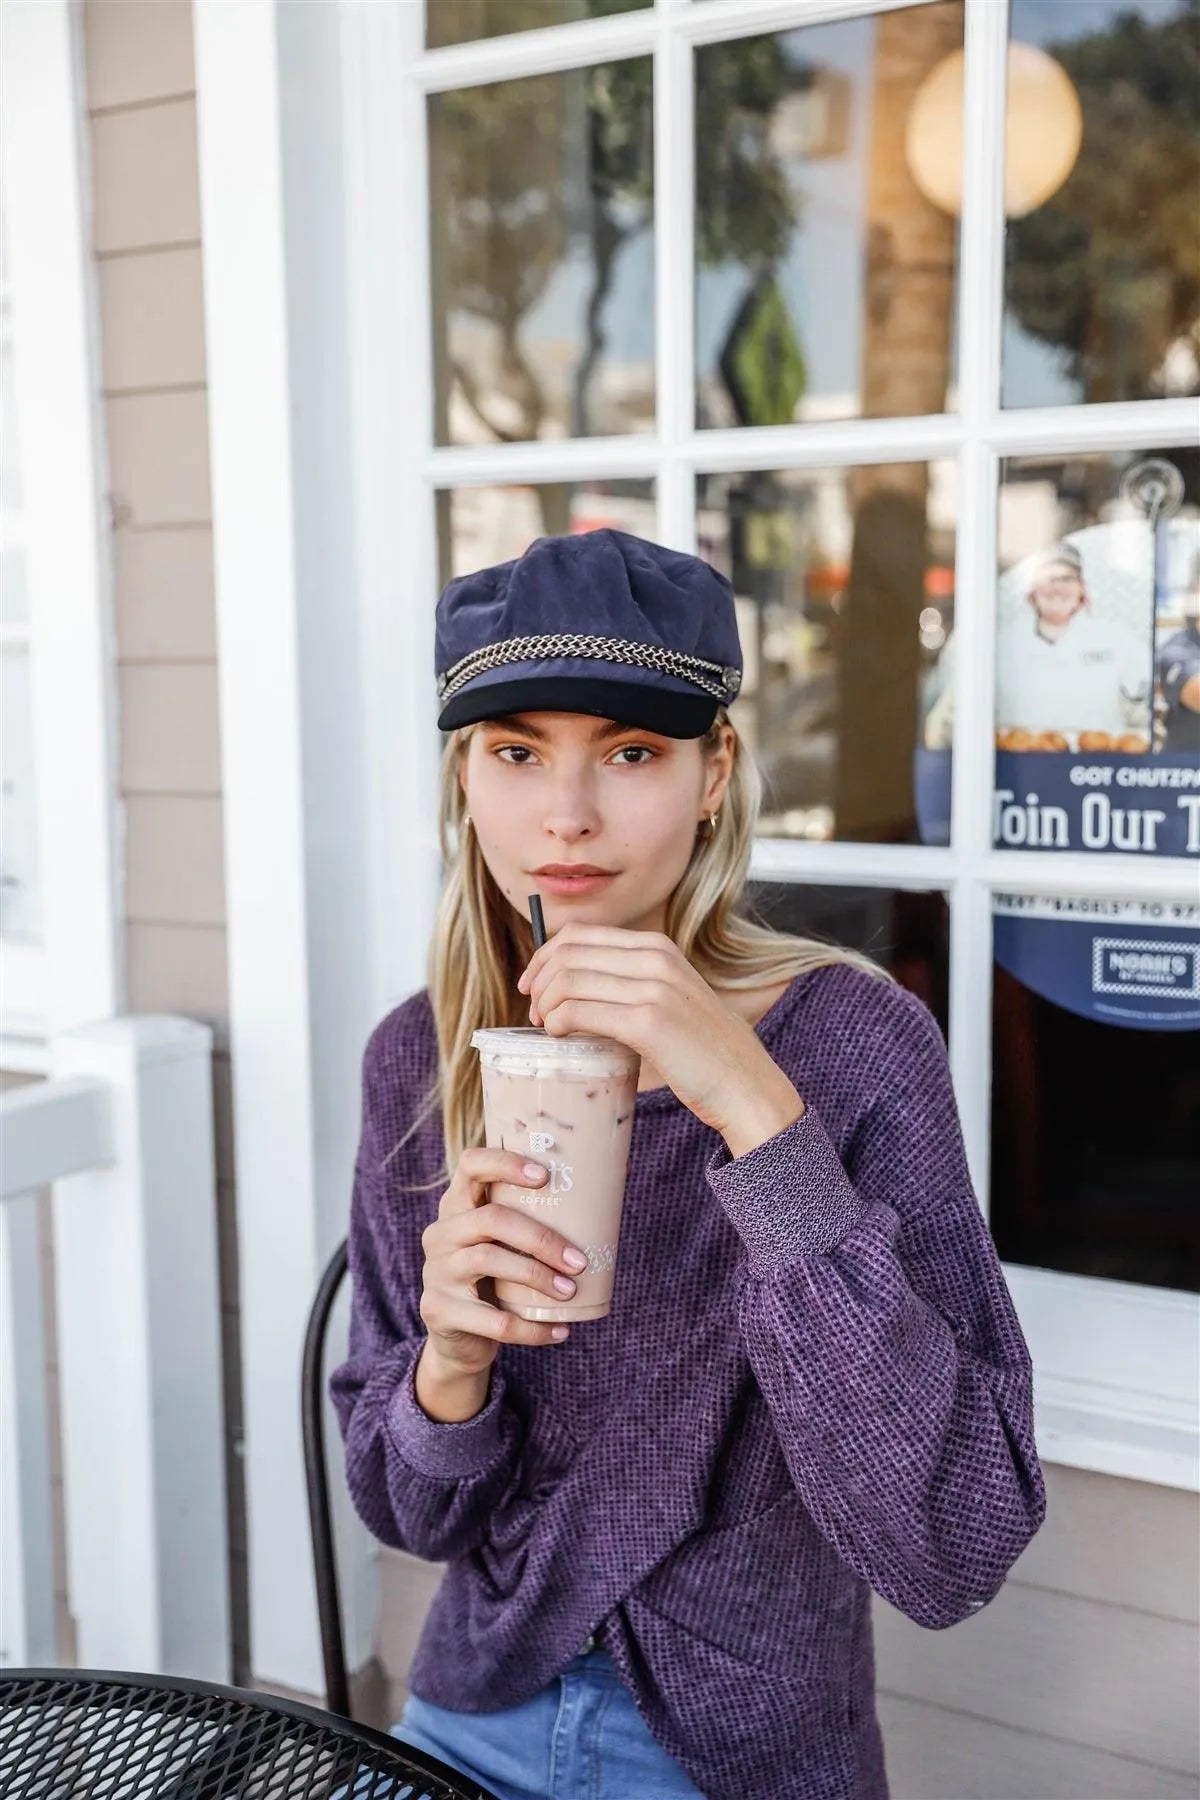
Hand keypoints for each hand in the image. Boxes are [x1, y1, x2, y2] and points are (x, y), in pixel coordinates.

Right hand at [419, 1147, 589, 1375]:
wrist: (460, 1336)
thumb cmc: (498, 1277)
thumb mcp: (506, 1244)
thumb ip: (539, 1216)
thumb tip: (622, 1171)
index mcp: (458, 1205)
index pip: (471, 1164)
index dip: (505, 1163)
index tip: (545, 1177)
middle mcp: (440, 1232)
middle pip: (491, 1219)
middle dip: (540, 1238)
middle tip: (578, 1261)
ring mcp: (436, 1271)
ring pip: (489, 1261)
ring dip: (538, 1277)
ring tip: (570, 1291)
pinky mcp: (439, 1311)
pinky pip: (492, 1319)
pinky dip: (531, 1328)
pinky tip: (560, 1331)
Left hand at [518, 923, 803, 1150]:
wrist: (745, 1082)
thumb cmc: (701, 1048)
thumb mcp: (669, 996)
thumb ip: (631, 982)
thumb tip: (571, 984)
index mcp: (657, 947)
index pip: (578, 934)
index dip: (544, 958)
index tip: (533, 986)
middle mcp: (655, 959)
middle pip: (567, 953)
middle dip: (539, 981)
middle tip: (535, 1013)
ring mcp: (653, 989)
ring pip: (568, 981)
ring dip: (545, 1006)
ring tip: (547, 1028)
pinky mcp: (648, 1023)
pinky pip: (579, 1011)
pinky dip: (558, 1023)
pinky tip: (560, 1037)